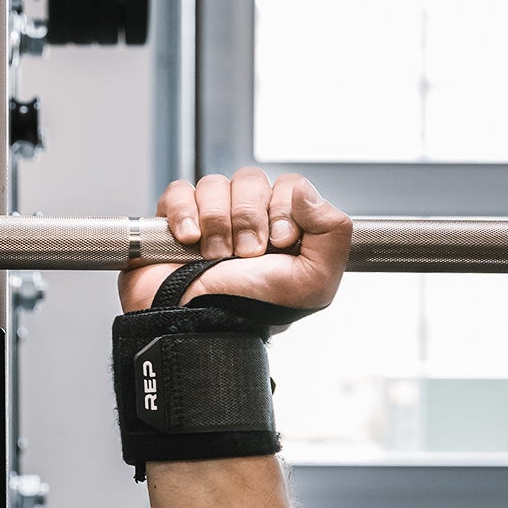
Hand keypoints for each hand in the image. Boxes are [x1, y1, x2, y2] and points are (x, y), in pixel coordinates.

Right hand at [118, 170, 352, 312]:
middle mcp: (249, 218)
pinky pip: (178, 191)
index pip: (288, 185)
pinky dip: (185, 212)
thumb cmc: (254, 310)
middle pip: (250, 180)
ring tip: (216, 255)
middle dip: (249, 217)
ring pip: (214, 184)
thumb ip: (332, 231)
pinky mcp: (174, 220)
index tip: (281, 241)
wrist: (202, 327)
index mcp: (283, 226)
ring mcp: (210, 217)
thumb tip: (306, 189)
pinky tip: (190, 238)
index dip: (284, 207)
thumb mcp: (314, 280)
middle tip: (247, 252)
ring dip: (217, 221)